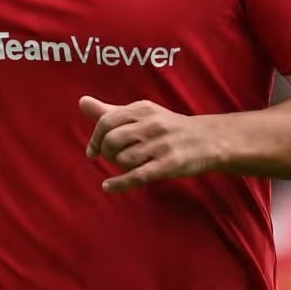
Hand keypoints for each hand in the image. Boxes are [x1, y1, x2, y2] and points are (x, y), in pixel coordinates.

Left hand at [79, 96, 223, 191]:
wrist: (208, 140)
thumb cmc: (168, 127)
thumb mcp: (142, 114)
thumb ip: (111, 110)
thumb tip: (81, 102)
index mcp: (143, 109)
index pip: (107, 121)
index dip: (95, 138)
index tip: (92, 151)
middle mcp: (152, 124)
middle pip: (112, 140)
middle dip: (106, 153)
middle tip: (112, 158)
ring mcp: (161, 145)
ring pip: (124, 159)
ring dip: (118, 166)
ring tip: (125, 166)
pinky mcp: (169, 164)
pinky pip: (137, 176)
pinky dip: (119, 184)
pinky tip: (108, 187)